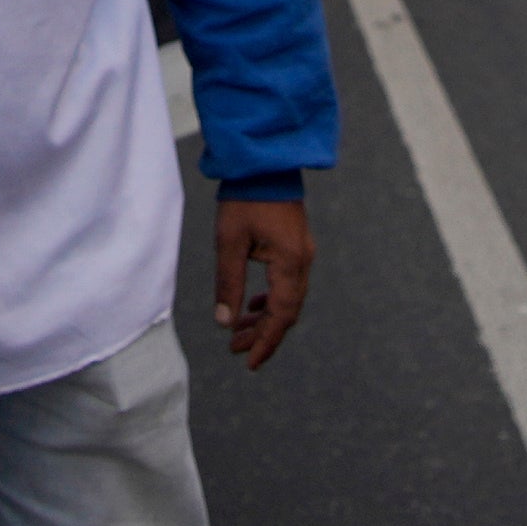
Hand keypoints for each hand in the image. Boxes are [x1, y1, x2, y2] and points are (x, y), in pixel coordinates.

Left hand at [209, 197, 312, 366]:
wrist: (264, 163)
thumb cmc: (244, 199)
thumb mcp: (229, 242)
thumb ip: (228, 283)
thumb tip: (224, 322)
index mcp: (289, 262)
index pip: (280, 314)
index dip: (266, 341)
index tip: (250, 362)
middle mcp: (302, 261)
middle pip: (287, 311)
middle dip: (263, 335)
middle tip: (236, 351)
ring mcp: (302, 253)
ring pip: (287, 299)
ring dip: (265, 318)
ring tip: (239, 333)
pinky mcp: (295, 246)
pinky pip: (287, 283)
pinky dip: (270, 300)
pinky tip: (252, 306)